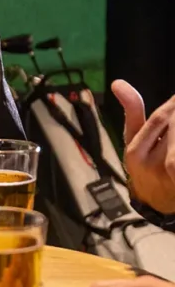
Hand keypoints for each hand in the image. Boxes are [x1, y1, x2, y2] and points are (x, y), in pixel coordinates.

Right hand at [113, 80, 174, 213]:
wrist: (156, 203)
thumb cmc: (144, 164)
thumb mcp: (133, 139)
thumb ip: (132, 111)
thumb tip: (117, 83)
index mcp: (135, 153)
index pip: (158, 120)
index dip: (172, 106)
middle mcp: (151, 167)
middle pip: (173, 130)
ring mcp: (171, 178)